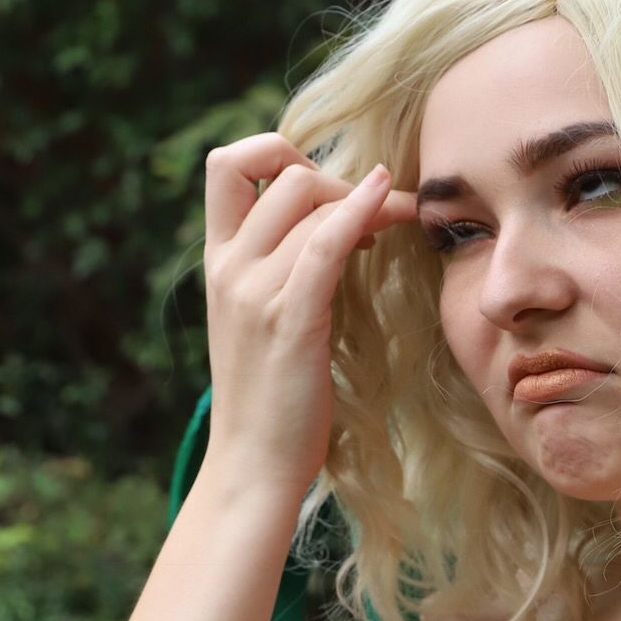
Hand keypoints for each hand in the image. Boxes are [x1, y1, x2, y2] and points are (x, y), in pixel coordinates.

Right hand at [200, 134, 418, 500]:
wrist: (254, 465)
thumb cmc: (272, 399)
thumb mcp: (265, 321)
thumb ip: (284, 270)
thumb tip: (336, 226)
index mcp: (218, 262)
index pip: (227, 163)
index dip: (277, 154)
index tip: (325, 190)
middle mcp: (228, 267)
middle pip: (275, 170)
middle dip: (336, 175)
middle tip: (378, 211)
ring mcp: (254, 291)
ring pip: (306, 198)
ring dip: (366, 196)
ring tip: (402, 217)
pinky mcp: (289, 318)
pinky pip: (323, 241)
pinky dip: (361, 209)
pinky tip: (393, 203)